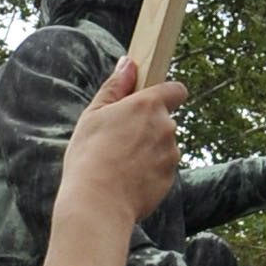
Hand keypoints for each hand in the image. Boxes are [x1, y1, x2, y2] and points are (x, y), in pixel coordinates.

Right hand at [59, 57, 184, 233]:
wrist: (97, 203)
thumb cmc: (89, 155)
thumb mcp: (94, 114)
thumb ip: (115, 87)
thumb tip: (128, 63)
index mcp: (148, 105)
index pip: (176, 89)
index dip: (165, 94)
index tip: (149, 101)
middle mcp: (167, 127)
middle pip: (165, 120)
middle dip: (148, 126)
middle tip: (119, 139)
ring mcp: (171, 154)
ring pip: (163, 146)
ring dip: (148, 150)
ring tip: (118, 163)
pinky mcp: (170, 178)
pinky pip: (161, 169)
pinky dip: (148, 172)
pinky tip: (126, 180)